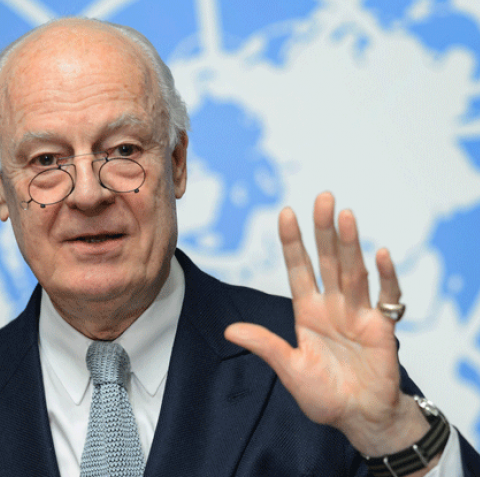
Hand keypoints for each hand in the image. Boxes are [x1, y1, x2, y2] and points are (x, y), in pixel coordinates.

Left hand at [225, 192, 428, 455]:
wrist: (361, 418)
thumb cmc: (325, 396)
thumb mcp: (290, 369)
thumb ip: (266, 346)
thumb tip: (229, 330)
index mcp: (307, 312)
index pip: (298, 269)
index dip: (292, 242)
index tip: (285, 212)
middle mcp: (333, 305)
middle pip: (327, 261)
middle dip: (323, 230)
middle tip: (322, 197)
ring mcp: (358, 313)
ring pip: (353, 271)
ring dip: (350, 243)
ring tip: (345, 215)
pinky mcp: (383, 327)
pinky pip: (386, 297)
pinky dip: (386, 277)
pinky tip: (381, 254)